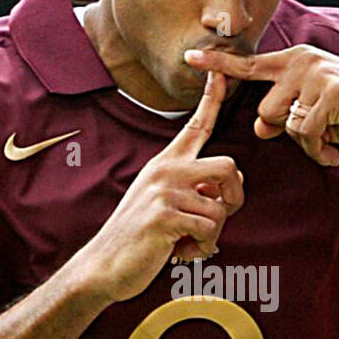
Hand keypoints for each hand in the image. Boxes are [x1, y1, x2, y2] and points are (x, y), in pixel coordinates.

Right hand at [78, 69, 243, 302]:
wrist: (104, 267)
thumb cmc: (139, 240)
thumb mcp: (163, 204)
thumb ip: (192, 191)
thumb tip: (225, 193)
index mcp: (166, 164)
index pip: (196, 126)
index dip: (211, 98)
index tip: (220, 72)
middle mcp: (166, 170)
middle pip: (229, 166)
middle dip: (234, 199)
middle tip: (214, 222)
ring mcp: (164, 191)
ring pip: (221, 207)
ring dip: (212, 234)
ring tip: (186, 243)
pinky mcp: (164, 215)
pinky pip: (209, 229)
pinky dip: (201, 249)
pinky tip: (178, 253)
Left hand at [185, 44, 338, 166]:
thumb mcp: (313, 112)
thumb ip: (283, 115)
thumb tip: (261, 128)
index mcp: (295, 61)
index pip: (250, 64)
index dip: (219, 64)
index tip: (190, 56)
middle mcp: (303, 60)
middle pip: (266, 110)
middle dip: (287, 131)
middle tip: (317, 132)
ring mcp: (318, 73)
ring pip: (284, 123)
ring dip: (306, 142)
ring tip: (329, 139)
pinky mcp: (331, 92)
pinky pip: (305, 133)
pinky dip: (318, 149)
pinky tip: (335, 149)